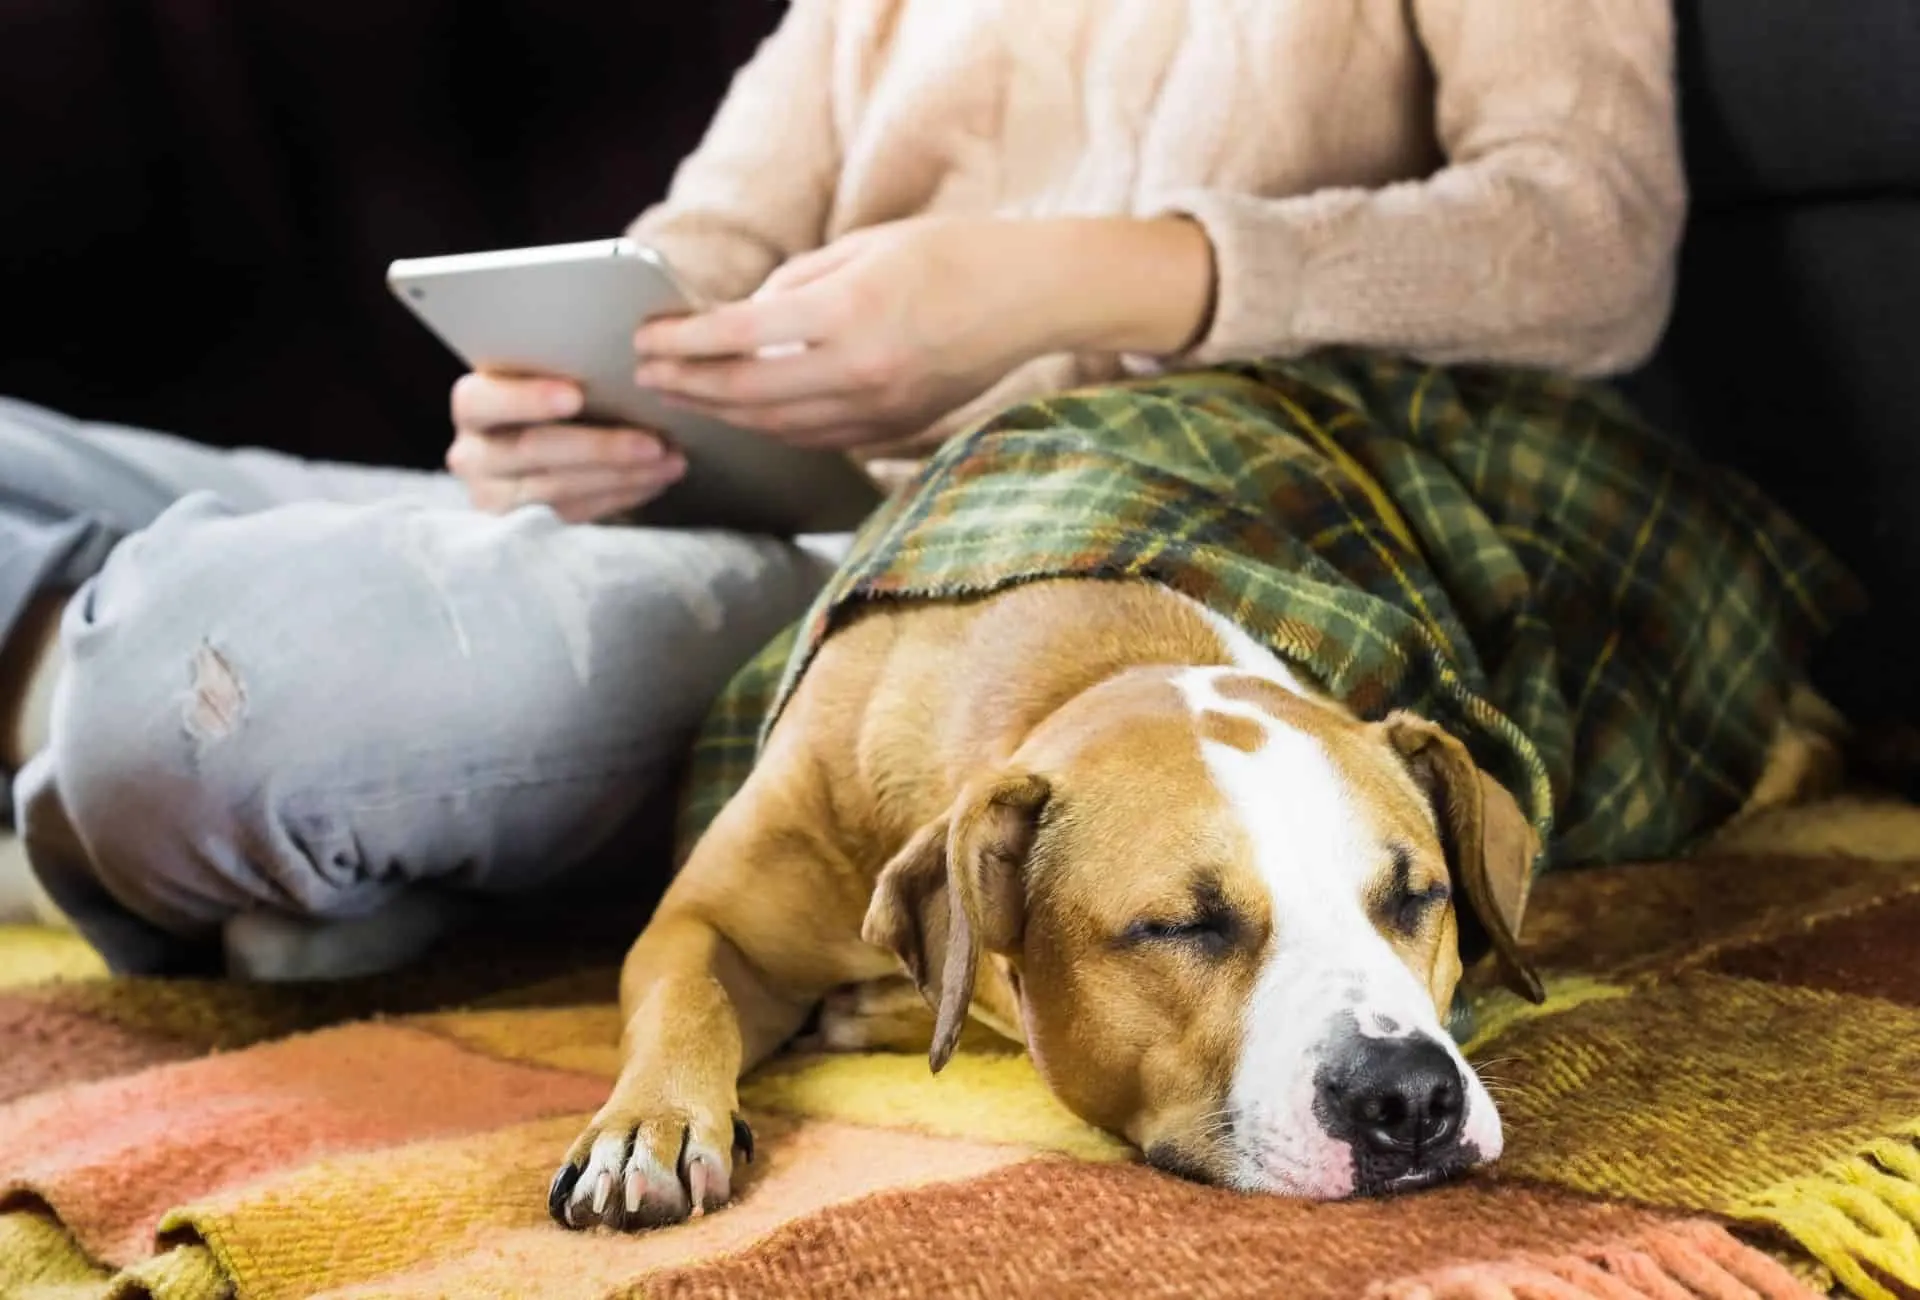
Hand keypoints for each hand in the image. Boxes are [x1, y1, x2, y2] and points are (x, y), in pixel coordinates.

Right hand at [446, 372, 684, 522]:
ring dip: (623, 475)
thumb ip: (562, 374)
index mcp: (472, 404)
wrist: (525, 454)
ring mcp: (495, 496)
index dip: (527, 398)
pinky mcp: (524, 527)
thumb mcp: (541, 380)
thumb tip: (629, 364)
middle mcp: (472, 454)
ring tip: (670, 462)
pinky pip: (576, 512)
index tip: (576, 395)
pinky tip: (655, 481)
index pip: (483, 400)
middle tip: (654, 443)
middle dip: (601, 447)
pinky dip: (621, 495)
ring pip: (561, 487)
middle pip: (535, 449)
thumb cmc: (543, 401)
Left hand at [631, 216, 1214, 450]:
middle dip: (689, 385)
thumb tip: (742, 319)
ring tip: (686, 399)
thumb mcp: (865, 246)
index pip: (740, 336)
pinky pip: (818, 439)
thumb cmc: (952, 253)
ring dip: (724, 414)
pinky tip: (747, 417)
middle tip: (647, 376)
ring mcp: (881, 409)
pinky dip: (773, 429)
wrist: (1033, 297)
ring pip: (779, 426)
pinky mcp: (897, 430)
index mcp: (849, 312)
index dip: (684, 342)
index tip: (647, 338)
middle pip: (748, 392)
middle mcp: (861, 369)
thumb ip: (798, 284)